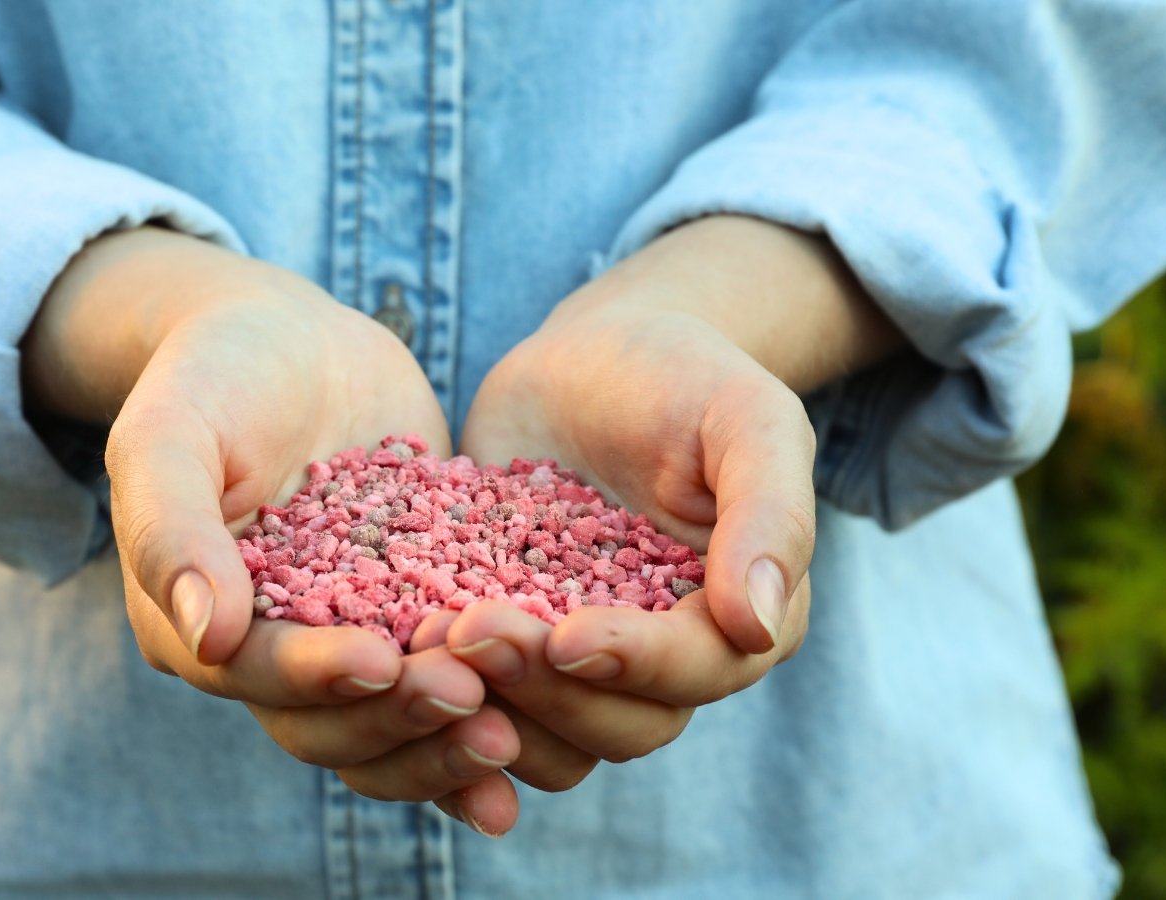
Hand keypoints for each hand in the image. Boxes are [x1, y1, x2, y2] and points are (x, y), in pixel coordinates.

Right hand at [21, 228, 518, 811]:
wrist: (293, 343)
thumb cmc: (213, 376)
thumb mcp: (170, 432)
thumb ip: (173, 529)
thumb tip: (207, 636)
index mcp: (192, 626)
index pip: (255, 676)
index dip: (316, 678)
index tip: (380, 661)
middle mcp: (268, 657)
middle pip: (330, 727)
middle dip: (400, 721)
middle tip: (473, 700)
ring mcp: (347, 643)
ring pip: (394, 729)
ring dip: (448, 743)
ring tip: (515, 733)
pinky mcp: (414, 621)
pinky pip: (449, 686)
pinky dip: (491, 713)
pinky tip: (544, 722)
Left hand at [436, 216, 901, 823]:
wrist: (591, 358)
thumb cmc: (684, 375)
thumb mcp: (746, 417)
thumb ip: (768, 513)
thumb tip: (759, 625)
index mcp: (739, 620)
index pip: (696, 673)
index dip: (633, 666)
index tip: (564, 637)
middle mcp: (667, 663)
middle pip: (620, 727)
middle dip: (545, 691)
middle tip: (468, 631)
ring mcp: (583, 663)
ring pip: (550, 739)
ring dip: (491, 710)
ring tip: (425, 646)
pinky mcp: (513, 647)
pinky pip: (486, 708)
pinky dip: (445, 703)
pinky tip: (396, 661)